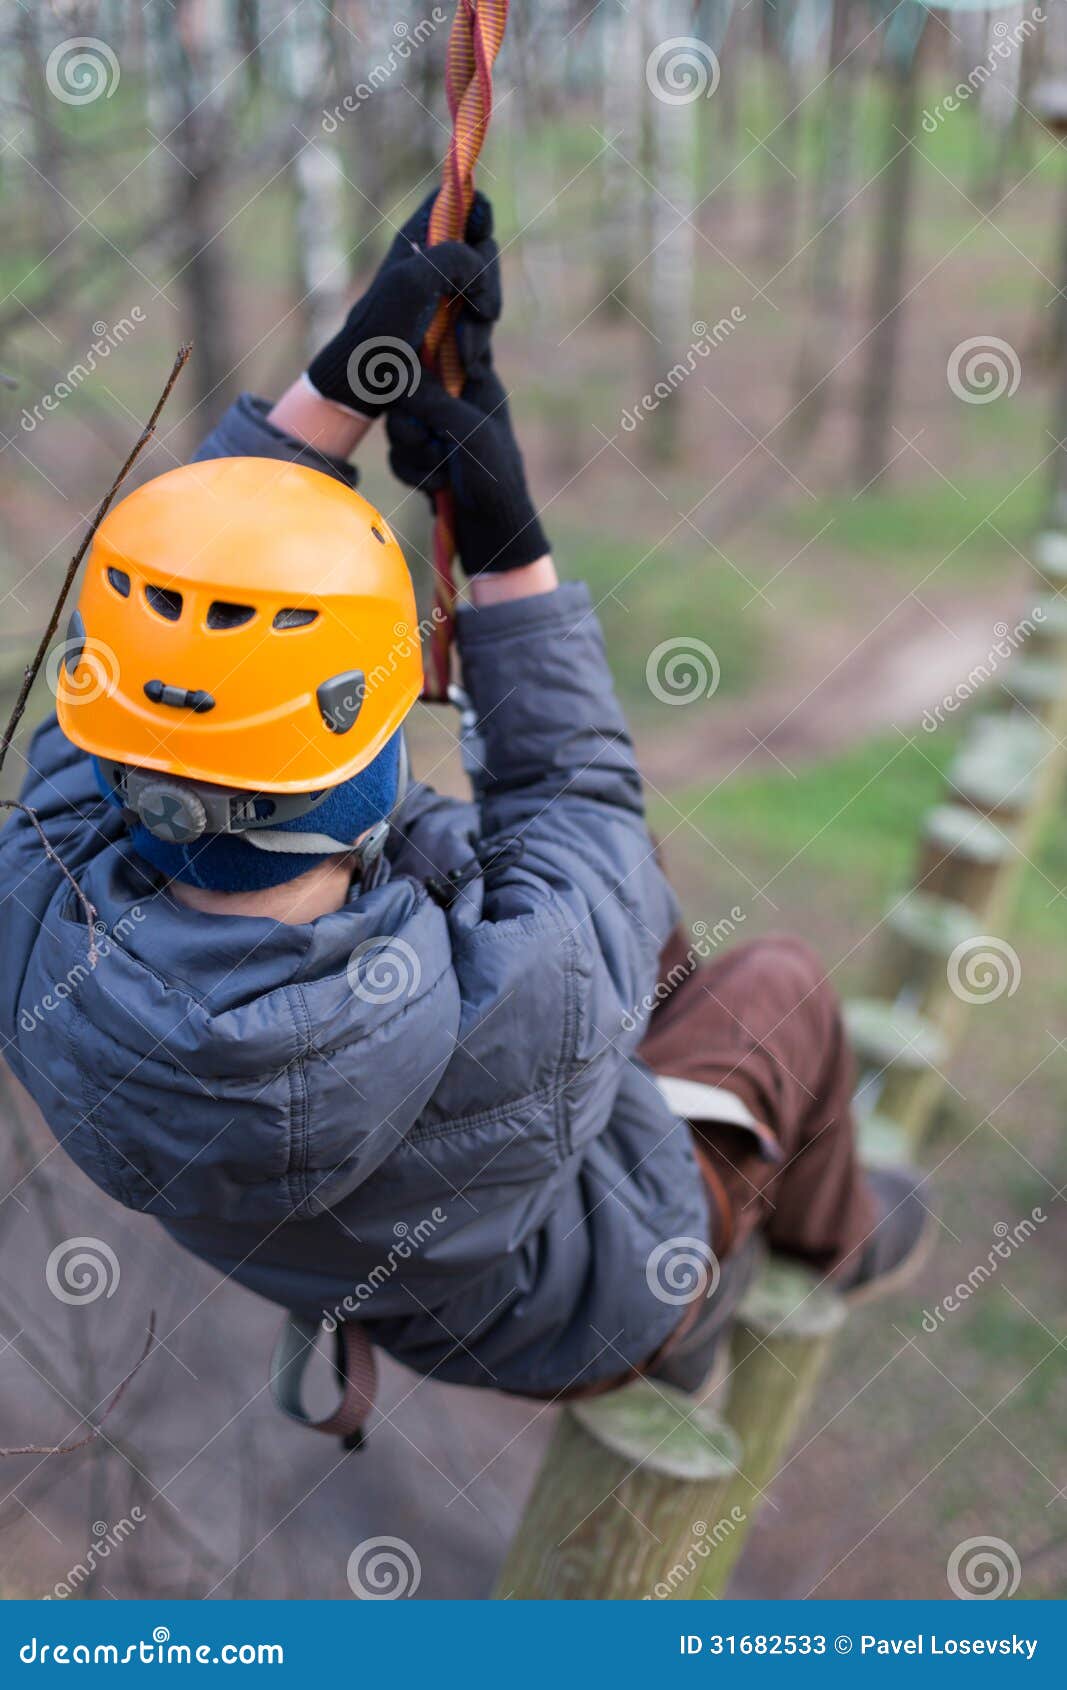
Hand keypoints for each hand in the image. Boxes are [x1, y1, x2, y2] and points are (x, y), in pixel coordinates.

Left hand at [306, 192, 499, 417]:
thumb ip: (452, 258)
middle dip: (488, 282)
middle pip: (483, 250)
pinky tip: (466, 360)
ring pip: (486, 291)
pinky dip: (479, 340)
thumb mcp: (413, 282)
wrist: (366, 383)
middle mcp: (433, 262)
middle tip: (483, 314)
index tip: (481, 228)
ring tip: (465, 353)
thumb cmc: (380, 330)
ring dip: (482, 322)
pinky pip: (481, 323)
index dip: (474, 208)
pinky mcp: (452, 327)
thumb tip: (480, 266)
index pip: (453, 201)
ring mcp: (444, 295)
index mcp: (417, 239)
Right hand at [387, 367, 548, 574]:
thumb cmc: (494, 477)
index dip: (418, 353)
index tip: (407, 371)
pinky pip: (398, 454)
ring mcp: (436, 429)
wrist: (494, 531)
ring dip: (414, 452)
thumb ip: (433, 401)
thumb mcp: (468, 433)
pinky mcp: (423, 456)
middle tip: (428, 441)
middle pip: (405, 390)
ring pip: (397, 425)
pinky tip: (436, 486)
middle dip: (410, 422)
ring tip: (440, 470)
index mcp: (474, 381)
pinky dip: (412, 472)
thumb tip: (396, 377)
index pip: (440, 345)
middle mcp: (453, 400)